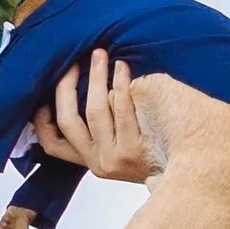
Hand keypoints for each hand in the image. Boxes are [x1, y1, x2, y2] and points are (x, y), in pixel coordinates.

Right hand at [32, 50, 151, 178]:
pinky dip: (119, 84)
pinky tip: (122, 69)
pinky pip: (121, 108)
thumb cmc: (153, 151)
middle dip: (68, 85)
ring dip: (95, 77)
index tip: (42, 97)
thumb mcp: (119, 149)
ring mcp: (117, 158)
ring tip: (101, 56)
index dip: (41, 122)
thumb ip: (98, 132)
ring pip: (95, 109)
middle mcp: (99, 163)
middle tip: (77, 61)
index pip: (54, 145)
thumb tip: (77, 90)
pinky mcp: (135, 150)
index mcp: (90, 161)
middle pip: (69, 120)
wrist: (188, 172)